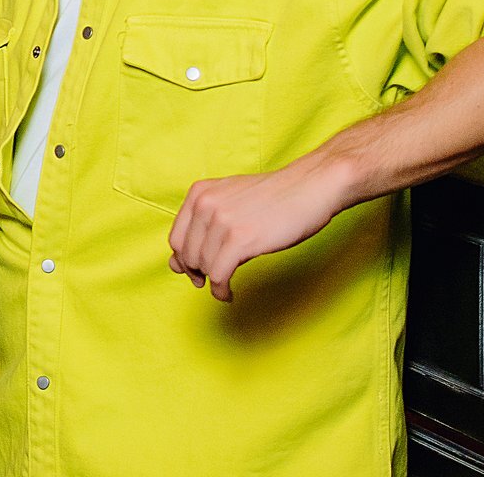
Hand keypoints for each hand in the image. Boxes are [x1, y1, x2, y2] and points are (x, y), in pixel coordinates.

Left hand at [166, 158, 352, 301]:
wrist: (309, 188)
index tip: (195, 272)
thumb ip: (202, 227)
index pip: (176, 238)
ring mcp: (222, 221)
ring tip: (224, 287)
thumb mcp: (229, 202)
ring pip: (203, 266)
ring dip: (213, 282)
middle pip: (187, 254)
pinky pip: (219, 274)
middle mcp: (205, 204)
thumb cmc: (273, 198)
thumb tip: (174, 265)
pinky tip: (228, 294)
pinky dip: (221, 290)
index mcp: (199, 193)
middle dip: (197, 273)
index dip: (183, 260)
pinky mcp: (241, 239)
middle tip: (211, 282)